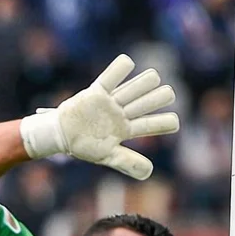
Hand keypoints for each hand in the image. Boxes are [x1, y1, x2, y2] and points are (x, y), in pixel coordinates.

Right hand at [19, 54, 178, 179]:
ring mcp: (110, 102)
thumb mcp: (106, 156)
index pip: (149, 125)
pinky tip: (129, 63)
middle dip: (158, 98)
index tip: (174, 123)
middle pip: (146, 102)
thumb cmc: (84, 146)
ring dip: (145, 83)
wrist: (60, 135)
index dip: (164, 122)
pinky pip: (109, 78)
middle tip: (169, 95)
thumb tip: (149, 172)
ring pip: (133, 89)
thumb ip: (127, 162)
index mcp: (126, 129)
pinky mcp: (96, 92)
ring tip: (154, 79)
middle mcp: (121, 113)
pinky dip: (119, 69)